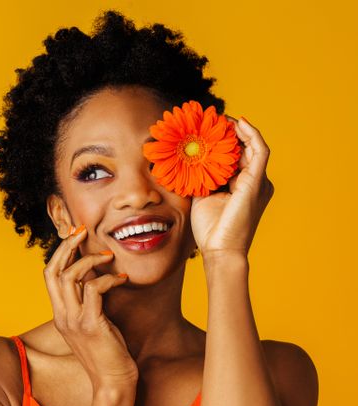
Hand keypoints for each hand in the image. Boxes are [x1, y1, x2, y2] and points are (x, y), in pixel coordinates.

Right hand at [43, 225, 138, 390]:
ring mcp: (74, 320)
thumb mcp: (92, 322)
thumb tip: (94, 274)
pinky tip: (122, 279)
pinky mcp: (91, 324)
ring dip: (90, 260)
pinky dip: (108, 279)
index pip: (49, 274)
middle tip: (83, 231)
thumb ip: (87, 301)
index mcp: (60, 313)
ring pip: (69, 276)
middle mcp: (62, 315)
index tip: (75, 236)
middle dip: (67, 246)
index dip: (60, 252)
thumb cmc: (108, 352)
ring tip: (108, 257)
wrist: (113, 382)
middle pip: (52, 270)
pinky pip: (94, 289)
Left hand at [190, 116, 274, 258]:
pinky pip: (260, 150)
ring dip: (238, 129)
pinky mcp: (258, 181)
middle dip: (228, 131)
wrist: (219, 250)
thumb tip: (183, 160)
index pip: (234, 155)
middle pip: (243, 148)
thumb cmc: (210, 228)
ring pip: (252, 145)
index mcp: (241, 185)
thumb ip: (199, 178)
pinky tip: (237, 123)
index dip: (221, 140)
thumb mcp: (201, 196)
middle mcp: (253, 181)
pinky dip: (250, 134)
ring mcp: (258, 181)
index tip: (204, 128)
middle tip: (210, 118)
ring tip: (221, 117)